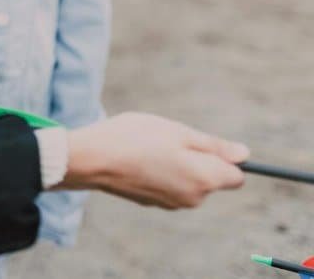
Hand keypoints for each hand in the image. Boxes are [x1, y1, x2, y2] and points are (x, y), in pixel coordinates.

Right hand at [60, 112, 248, 208]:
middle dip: (198, 160)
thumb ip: (214, 146)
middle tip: (169, 139)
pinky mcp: (152, 203)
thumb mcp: (178, 131)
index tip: (201, 142)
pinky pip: (168, 186)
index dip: (224, 157)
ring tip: (150, 147)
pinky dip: (160, 173)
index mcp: (205, 178)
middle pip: (210, 179)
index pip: (237, 176)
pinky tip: (138, 160)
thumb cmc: (134, 138)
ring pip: (188, 182)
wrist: (90, 159)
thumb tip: (244, 155)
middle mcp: (193, 198)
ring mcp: (171, 204)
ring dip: (177, 166)